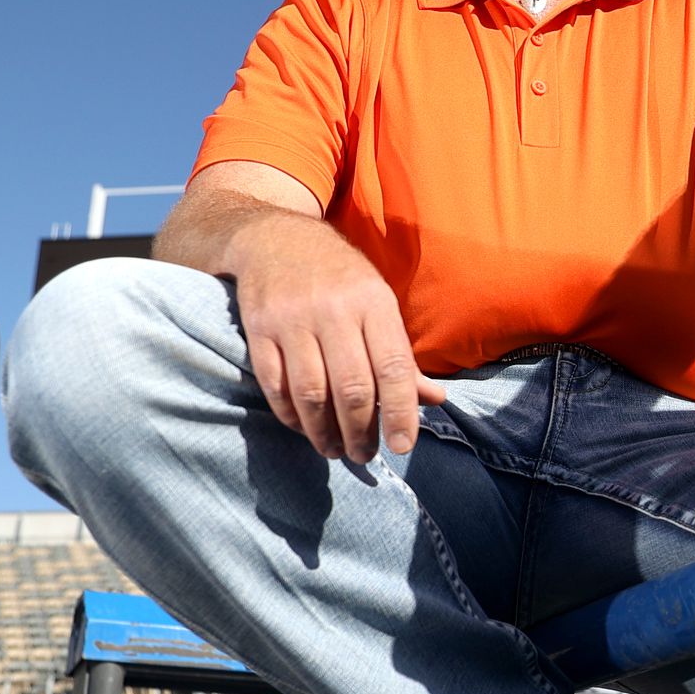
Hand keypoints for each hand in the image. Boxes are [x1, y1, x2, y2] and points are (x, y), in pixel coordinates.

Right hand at [161, 168, 444, 463]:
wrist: (274, 237)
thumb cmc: (337, 278)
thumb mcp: (377, 303)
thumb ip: (401, 355)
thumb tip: (435, 399)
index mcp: (373, 303)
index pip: (394, 367)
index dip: (402, 412)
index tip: (403, 446)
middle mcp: (334, 310)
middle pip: (352, 387)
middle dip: (361, 432)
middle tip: (363, 455)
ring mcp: (292, 319)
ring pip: (311, 392)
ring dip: (323, 432)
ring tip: (334, 449)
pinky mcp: (259, 328)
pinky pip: (274, 384)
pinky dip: (289, 414)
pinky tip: (302, 426)